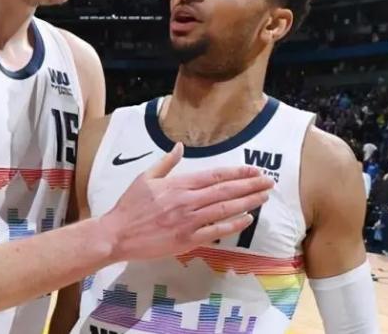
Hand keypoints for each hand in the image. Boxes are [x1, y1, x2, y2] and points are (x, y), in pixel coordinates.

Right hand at [100, 142, 273, 261]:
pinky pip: (216, 231)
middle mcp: (187, 201)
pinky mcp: (188, 240)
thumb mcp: (145, 177)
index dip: (236, 173)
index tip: (253, 170)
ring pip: (225, 209)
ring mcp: (189, 221)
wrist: (118, 234)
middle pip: (225, 191)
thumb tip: (180, 146)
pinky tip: (247, 219)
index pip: (214, 176)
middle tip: (269, 182)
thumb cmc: (130, 205)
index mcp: (178, 184)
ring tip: (264, 197)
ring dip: (247, 202)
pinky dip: (233, 224)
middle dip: (250, 186)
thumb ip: (166, 162)